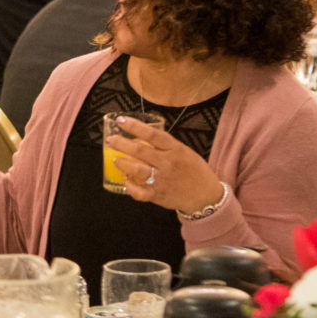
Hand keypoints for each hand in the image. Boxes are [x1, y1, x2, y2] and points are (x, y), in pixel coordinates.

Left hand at [104, 115, 225, 215]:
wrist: (205, 196)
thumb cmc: (195, 172)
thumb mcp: (185, 153)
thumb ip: (167, 146)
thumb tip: (146, 136)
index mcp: (176, 150)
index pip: (153, 135)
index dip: (135, 126)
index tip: (121, 120)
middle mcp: (168, 163)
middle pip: (140, 151)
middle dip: (122, 143)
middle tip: (111, 140)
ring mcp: (162, 180)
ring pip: (137, 170)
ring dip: (123, 163)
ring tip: (116, 159)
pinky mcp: (158, 195)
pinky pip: (139, 192)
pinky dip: (130, 186)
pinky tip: (126, 180)